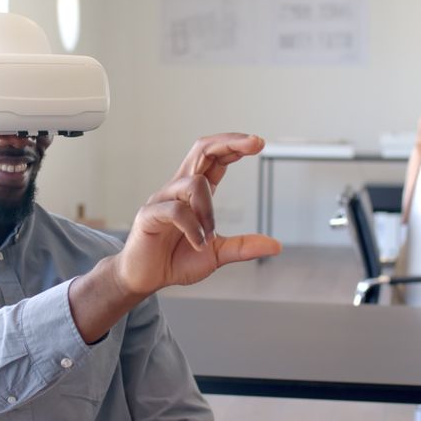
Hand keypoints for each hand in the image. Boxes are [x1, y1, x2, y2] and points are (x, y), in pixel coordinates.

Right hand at [113, 133, 281, 295]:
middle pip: (202, 150)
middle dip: (229, 142)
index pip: (214, 157)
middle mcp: (178, 189)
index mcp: (194, 193)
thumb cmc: (175, 260)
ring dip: (209, 211)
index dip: (234, 145)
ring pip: (194, 184)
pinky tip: (198, 243)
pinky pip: (175, 211)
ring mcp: (162, 200)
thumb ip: (242, 247)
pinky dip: (193, 228)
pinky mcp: (149, 215)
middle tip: (254, 144)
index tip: (259, 143)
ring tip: (209, 237)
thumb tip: (275, 246)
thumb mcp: (216, 254)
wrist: (145, 278)